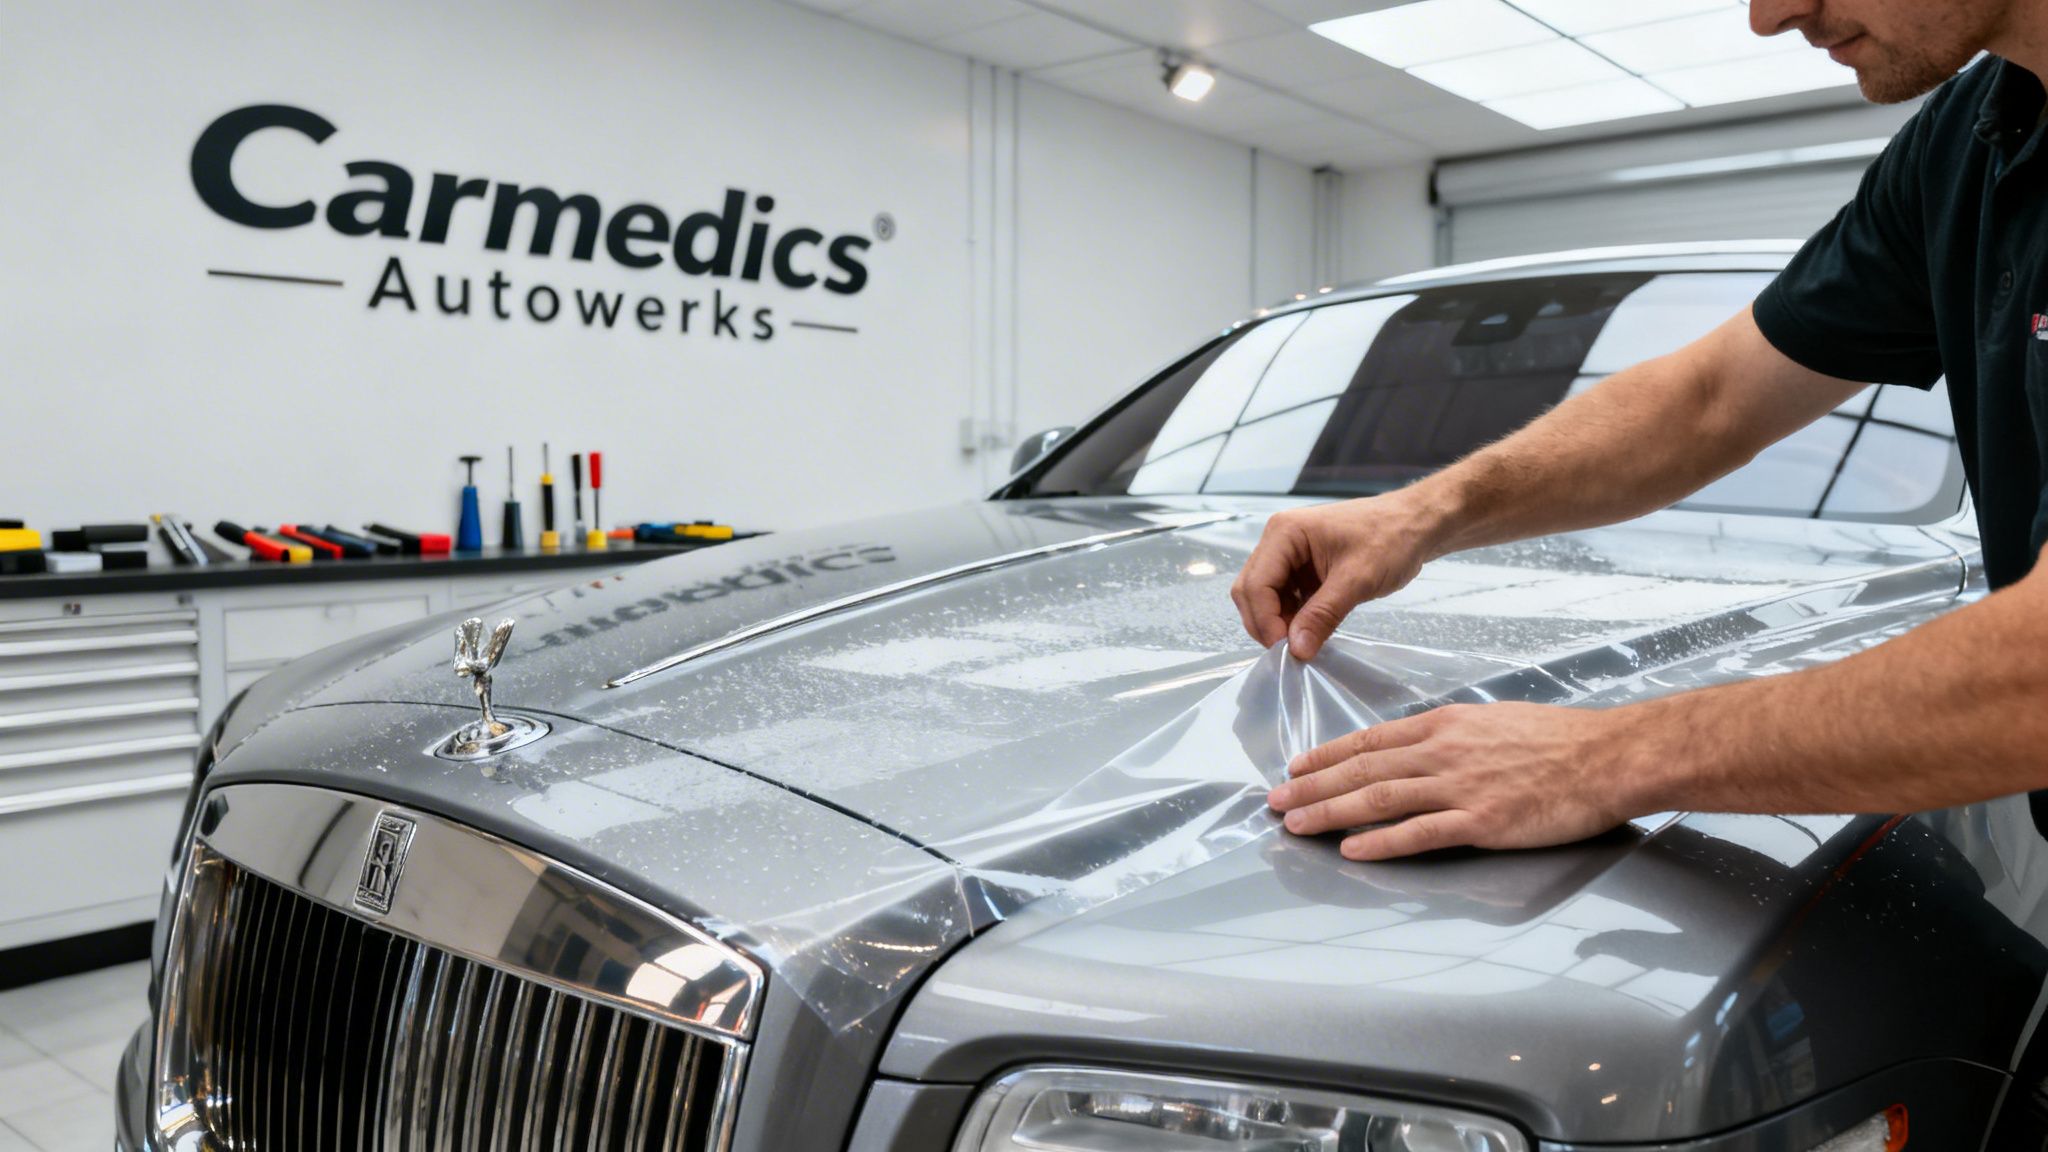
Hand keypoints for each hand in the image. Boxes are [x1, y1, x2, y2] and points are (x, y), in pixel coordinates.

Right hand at [1230, 496, 1442, 659]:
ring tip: (1305, 642)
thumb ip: (1323, 614)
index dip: (1266, 621)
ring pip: (1264, 598)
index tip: (1287, 650)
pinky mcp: (1301, 568)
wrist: (1417, 524)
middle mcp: (1278, 541)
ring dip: (1279, 622)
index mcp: (1284, 533)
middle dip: (1266, 623)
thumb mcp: (1358, 579)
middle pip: (1251, 591)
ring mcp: (1288, 554)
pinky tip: (1312, 629)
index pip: (1255, 585)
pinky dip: (1292, 618)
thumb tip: (1297, 650)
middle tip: (1293, 651)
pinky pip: (1284, 598)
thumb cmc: (1391, 539)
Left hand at [1265, 703, 1643, 860]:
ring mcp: (1460, 787)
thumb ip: (1454, 736)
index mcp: (1446, 724)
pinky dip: (1381, 842)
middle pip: (1362, 770)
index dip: (1327, 755)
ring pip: (1379, 799)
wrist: (1608, 756)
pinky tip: (1351, 850)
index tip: (1295, 768)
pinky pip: (1420, 833)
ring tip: (1294, 825)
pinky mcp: (1482, 821)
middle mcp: (1443, 752)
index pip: (1370, 740)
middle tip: (1274, 801)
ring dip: (1330, 813)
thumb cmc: (1560, 740)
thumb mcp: (1495, 720)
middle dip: (1312, 786)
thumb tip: (1423, 749)